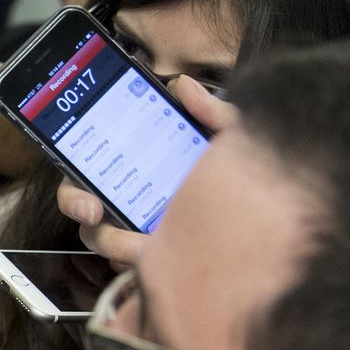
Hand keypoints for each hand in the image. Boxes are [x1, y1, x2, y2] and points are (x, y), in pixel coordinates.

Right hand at [55, 77, 238, 268]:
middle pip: (81, 206)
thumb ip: (214, 112)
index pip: (87, 170)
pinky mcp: (152, 255)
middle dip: (78, 210)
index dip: (76, 190)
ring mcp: (136, 228)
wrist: (273, 216)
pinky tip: (155, 260)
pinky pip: (126, 263)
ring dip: (112, 245)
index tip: (90, 202)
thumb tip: (182, 86)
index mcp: (135, 165)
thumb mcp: (234, 140)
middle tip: (94, 215)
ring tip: (141, 250)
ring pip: (100, 240)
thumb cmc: (247, 175)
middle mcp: (126, 196)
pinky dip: (134, 263)